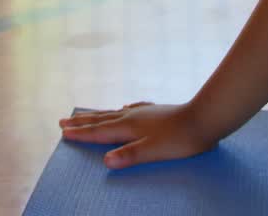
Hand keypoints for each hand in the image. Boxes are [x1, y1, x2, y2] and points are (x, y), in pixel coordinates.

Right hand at [59, 102, 216, 169]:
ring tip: (85, 114)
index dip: (81, 133)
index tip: (63, 132)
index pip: (99, 131)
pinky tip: (125, 107)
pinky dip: (122, 110)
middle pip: (102, 119)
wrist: (204, 118)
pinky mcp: (155, 111)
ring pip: (114, 112)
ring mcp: (144, 112)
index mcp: (129, 127)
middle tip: (63, 121)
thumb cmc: (179, 139)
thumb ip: (129, 155)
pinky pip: (132, 109)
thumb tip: (105, 161)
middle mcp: (132, 116)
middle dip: (82, 122)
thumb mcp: (153, 151)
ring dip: (97, 115)